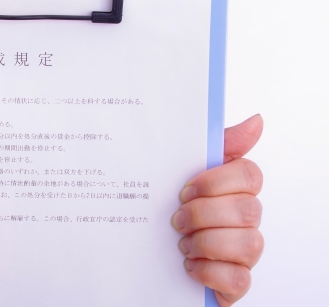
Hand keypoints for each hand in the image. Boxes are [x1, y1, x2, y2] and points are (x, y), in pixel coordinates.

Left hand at [172, 115, 263, 305]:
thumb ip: (217, 146)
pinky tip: (189, 265)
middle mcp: (245, 219)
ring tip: (181, 244)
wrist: (148, 255)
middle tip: (176, 220)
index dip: (215, 182)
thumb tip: (256, 121)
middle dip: (203, 214)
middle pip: (247, 209)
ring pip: (248, 243)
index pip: (249, 175)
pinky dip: (209, 272)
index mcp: (234, 190)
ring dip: (205, 243)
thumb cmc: (173, 209)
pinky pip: (238, 278)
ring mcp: (244, 251)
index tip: (184, 190)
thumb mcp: (182, 172)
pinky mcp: (236, 281)